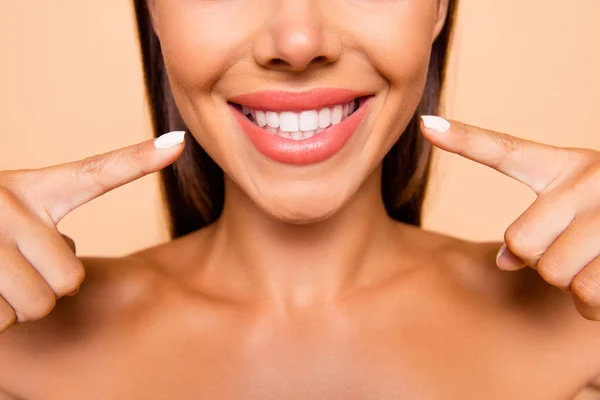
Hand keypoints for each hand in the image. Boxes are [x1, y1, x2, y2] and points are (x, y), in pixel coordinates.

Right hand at [0, 130, 185, 331]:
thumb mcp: (10, 213)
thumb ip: (44, 227)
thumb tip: (71, 254)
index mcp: (32, 188)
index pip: (96, 173)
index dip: (138, 159)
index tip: (180, 142)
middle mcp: (11, 202)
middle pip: (70, 280)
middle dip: (45, 288)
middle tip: (12, 270)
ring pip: (36, 306)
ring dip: (13, 306)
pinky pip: (0, 320)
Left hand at [420, 115, 599, 320]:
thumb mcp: (579, 211)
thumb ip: (538, 226)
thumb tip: (504, 261)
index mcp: (566, 166)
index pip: (505, 151)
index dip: (464, 139)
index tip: (424, 124)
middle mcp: (588, 178)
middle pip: (520, 242)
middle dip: (542, 259)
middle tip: (577, 248)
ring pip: (553, 273)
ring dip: (573, 282)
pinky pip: (588, 296)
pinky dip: (595, 304)